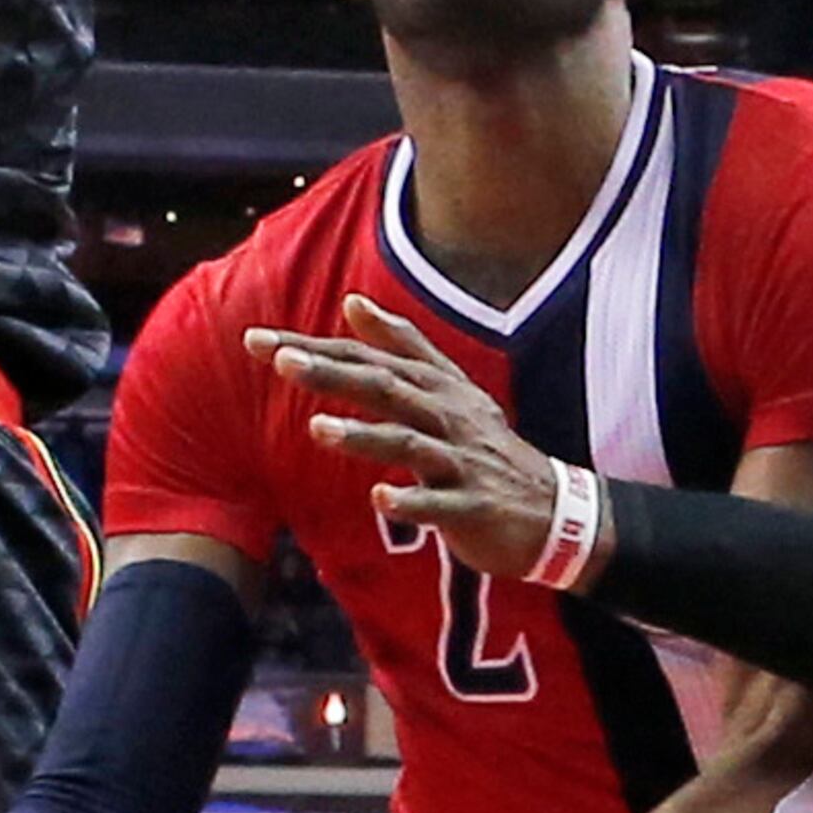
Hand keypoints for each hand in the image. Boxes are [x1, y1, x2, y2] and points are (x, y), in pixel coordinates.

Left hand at [249, 296, 569, 581]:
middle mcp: (446, 417)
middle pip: (385, 389)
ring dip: (364, 436)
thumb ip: (401, 345)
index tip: (257, 340)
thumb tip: (353, 302)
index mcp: (433, 388)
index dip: (314, 349)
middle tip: (282, 361)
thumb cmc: (486, 448)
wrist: (555, 510)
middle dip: (333, 374)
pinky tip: (380, 499)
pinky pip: (440, 505)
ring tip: (318, 430)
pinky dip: (413, 501)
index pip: (366, 360)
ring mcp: (461, 462)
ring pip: (409, 443)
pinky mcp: (473, 507)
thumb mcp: (449, 388)